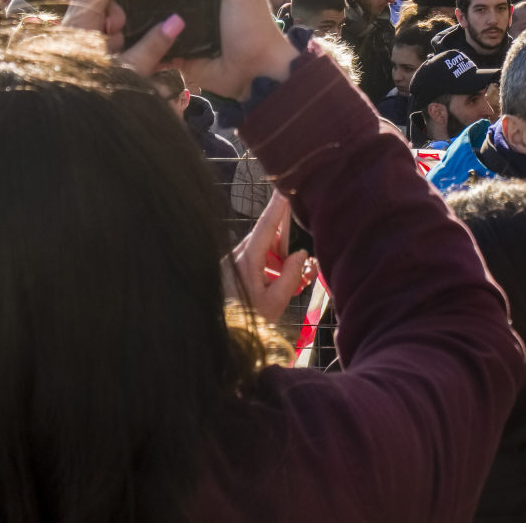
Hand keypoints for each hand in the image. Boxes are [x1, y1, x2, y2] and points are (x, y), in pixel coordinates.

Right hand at [65, 0, 296, 100]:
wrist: (253, 73)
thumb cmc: (250, 24)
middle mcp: (186, 4)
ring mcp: (177, 29)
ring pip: (144, 20)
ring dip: (126, 18)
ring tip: (100, 11)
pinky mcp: (171, 54)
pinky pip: (148, 48)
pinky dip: (134, 44)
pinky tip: (108, 37)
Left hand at [228, 190, 314, 325]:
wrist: (220, 340)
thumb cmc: (246, 322)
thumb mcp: (275, 302)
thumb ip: (292, 275)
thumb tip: (300, 254)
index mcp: (247, 259)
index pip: (267, 224)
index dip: (279, 204)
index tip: (288, 186)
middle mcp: (238, 256)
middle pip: (270, 239)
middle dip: (289, 247)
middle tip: (306, 267)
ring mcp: (235, 263)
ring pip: (265, 251)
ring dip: (282, 262)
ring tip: (298, 283)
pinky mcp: (234, 272)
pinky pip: (257, 261)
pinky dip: (272, 269)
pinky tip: (281, 286)